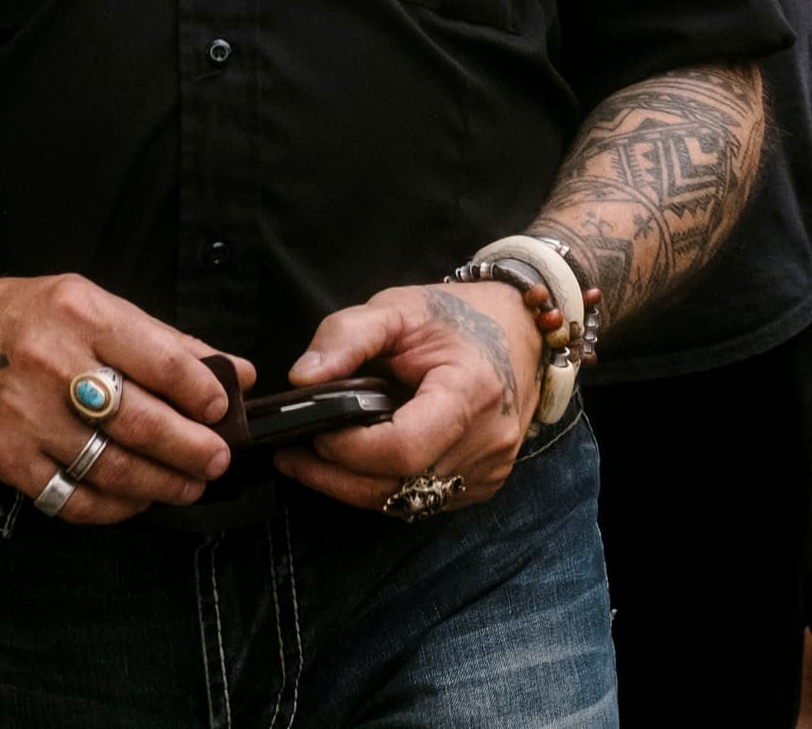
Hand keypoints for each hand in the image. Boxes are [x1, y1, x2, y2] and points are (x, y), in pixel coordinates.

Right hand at [0, 272, 244, 526]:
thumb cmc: (31, 318)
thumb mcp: (96, 304)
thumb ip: (166, 342)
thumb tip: (237, 373)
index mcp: (83, 316)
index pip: (162, 362)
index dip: (201, 393)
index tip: (220, 411)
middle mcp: (54, 365)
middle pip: (141, 422)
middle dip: (192, 449)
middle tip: (217, 459)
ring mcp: (27, 417)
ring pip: (112, 468)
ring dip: (162, 484)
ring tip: (189, 485)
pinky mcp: (8, 458)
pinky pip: (72, 499)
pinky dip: (114, 509)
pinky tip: (137, 499)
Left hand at [275, 281, 541, 513]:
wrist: (520, 330)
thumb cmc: (456, 317)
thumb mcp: (398, 308)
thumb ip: (346, 336)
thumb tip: (301, 379)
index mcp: (471, 392)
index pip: (403, 448)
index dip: (350, 448)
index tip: (314, 429)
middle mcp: (487, 442)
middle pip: (399, 485)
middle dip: (336, 476)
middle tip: (290, 454)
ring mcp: (490, 471)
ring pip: (406, 502)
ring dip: (352, 488)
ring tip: (310, 460)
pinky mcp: (483, 485)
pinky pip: (421, 501)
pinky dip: (383, 488)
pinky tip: (356, 465)